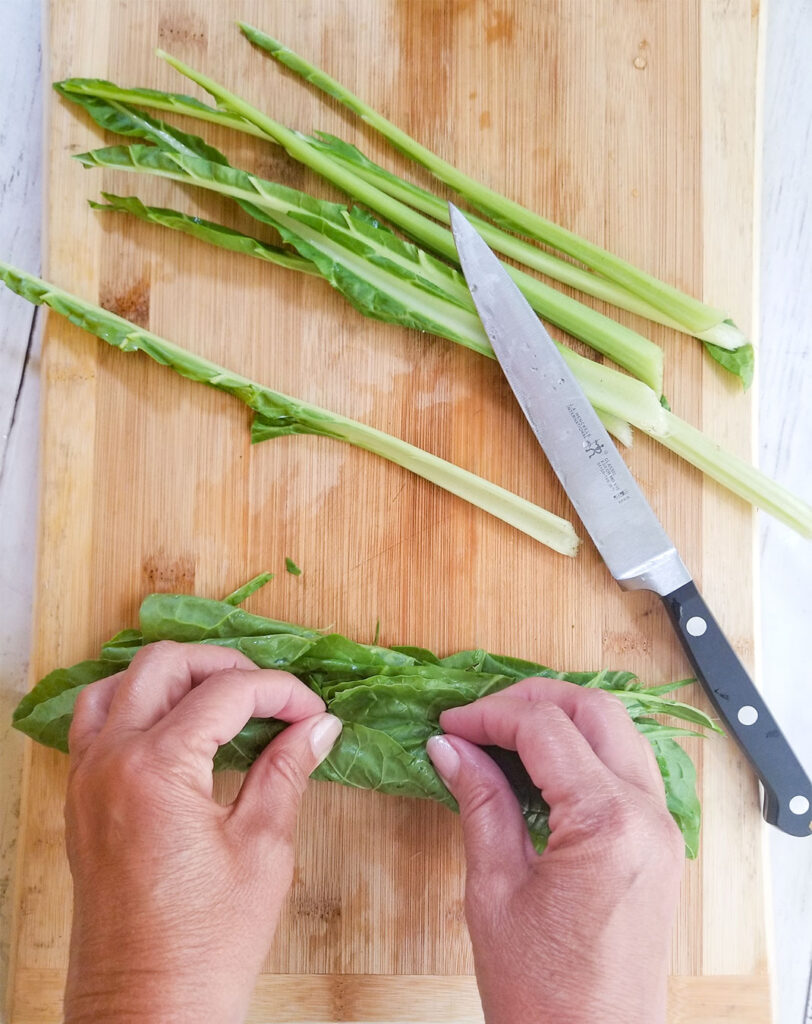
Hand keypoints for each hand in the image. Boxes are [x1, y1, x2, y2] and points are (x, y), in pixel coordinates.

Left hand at [63, 641, 341, 1023]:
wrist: (148, 1013)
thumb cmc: (207, 944)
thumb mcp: (263, 849)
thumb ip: (286, 771)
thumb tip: (318, 726)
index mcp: (157, 767)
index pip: (227, 692)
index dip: (281, 692)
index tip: (312, 712)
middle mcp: (111, 760)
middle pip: (166, 664)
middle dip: (226, 667)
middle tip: (272, 697)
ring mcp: (87, 778)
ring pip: (122, 682)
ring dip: (176, 678)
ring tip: (224, 701)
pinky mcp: (80, 800)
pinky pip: (96, 722)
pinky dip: (136, 705)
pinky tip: (175, 727)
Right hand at [427, 678, 683, 1023]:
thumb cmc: (543, 994)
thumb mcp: (495, 890)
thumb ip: (480, 802)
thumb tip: (452, 748)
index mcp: (608, 823)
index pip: (546, 728)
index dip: (490, 714)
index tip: (451, 724)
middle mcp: (648, 816)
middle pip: (594, 710)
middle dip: (532, 700)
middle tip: (479, 716)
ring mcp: (662, 830)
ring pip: (618, 731)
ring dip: (562, 719)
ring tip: (505, 734)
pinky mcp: (660, 847)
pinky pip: (627, 769)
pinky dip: (585, 751)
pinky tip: (541, 767)